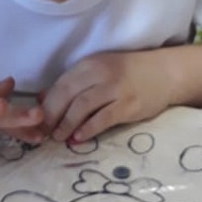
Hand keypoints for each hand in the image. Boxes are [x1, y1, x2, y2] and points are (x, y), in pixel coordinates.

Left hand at [41, 50, 174, 143]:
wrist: (165, 73)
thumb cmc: (128, 73)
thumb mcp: (99, 72)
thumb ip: (74, 84)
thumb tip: (42, 99)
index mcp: (89, 64)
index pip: (60, 85)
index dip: (45, 104)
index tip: (36, 121)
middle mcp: (100, 73)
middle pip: (67, 95)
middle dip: (52, 116)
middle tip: (43, 133)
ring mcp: (116, 89)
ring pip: (82, 106)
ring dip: (66, 124)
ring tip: (59, 137)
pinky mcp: (128, 104)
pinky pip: (103, 118)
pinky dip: (88, 129)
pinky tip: (79, 137)